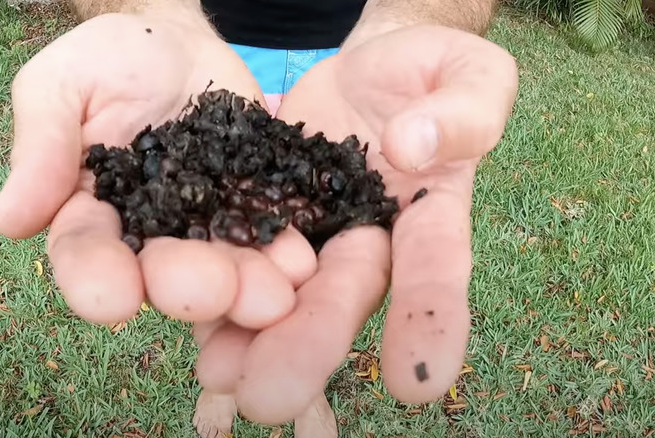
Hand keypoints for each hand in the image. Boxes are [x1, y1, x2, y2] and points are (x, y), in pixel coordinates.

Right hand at [0, 12, 316, 328]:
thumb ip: (42, 144)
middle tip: (210, 293)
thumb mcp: (63, 83)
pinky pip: (271, 234)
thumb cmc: (110, 59)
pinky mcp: (253, 208)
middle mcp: (151, 233)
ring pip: (225, 265)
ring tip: (272, 295)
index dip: (95, 279)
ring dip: (248, 285)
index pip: (85, 252)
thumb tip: (10, 219)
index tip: (111, 301)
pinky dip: (287, 252)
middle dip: (186, 286)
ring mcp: (207, 224)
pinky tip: (305, 261)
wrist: (179, 42)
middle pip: (163, 272)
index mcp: (92, 212)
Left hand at [193, 25, 517, 422]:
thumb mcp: (464, 74)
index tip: (417, 385)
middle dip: (307, 346)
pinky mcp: (263, 217)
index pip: (435, 269)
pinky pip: (240, 260)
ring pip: (284, 294)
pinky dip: (215, 297)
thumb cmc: (425, 73)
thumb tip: (412, 150)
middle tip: (270, 398)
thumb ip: (462, 110)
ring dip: (249, 338)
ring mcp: (310, 235)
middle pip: (341, 297)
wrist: (362, 71)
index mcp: (426, 215)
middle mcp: (365, 242)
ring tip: (215, 379)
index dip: (429, 322)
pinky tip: (190, 332)